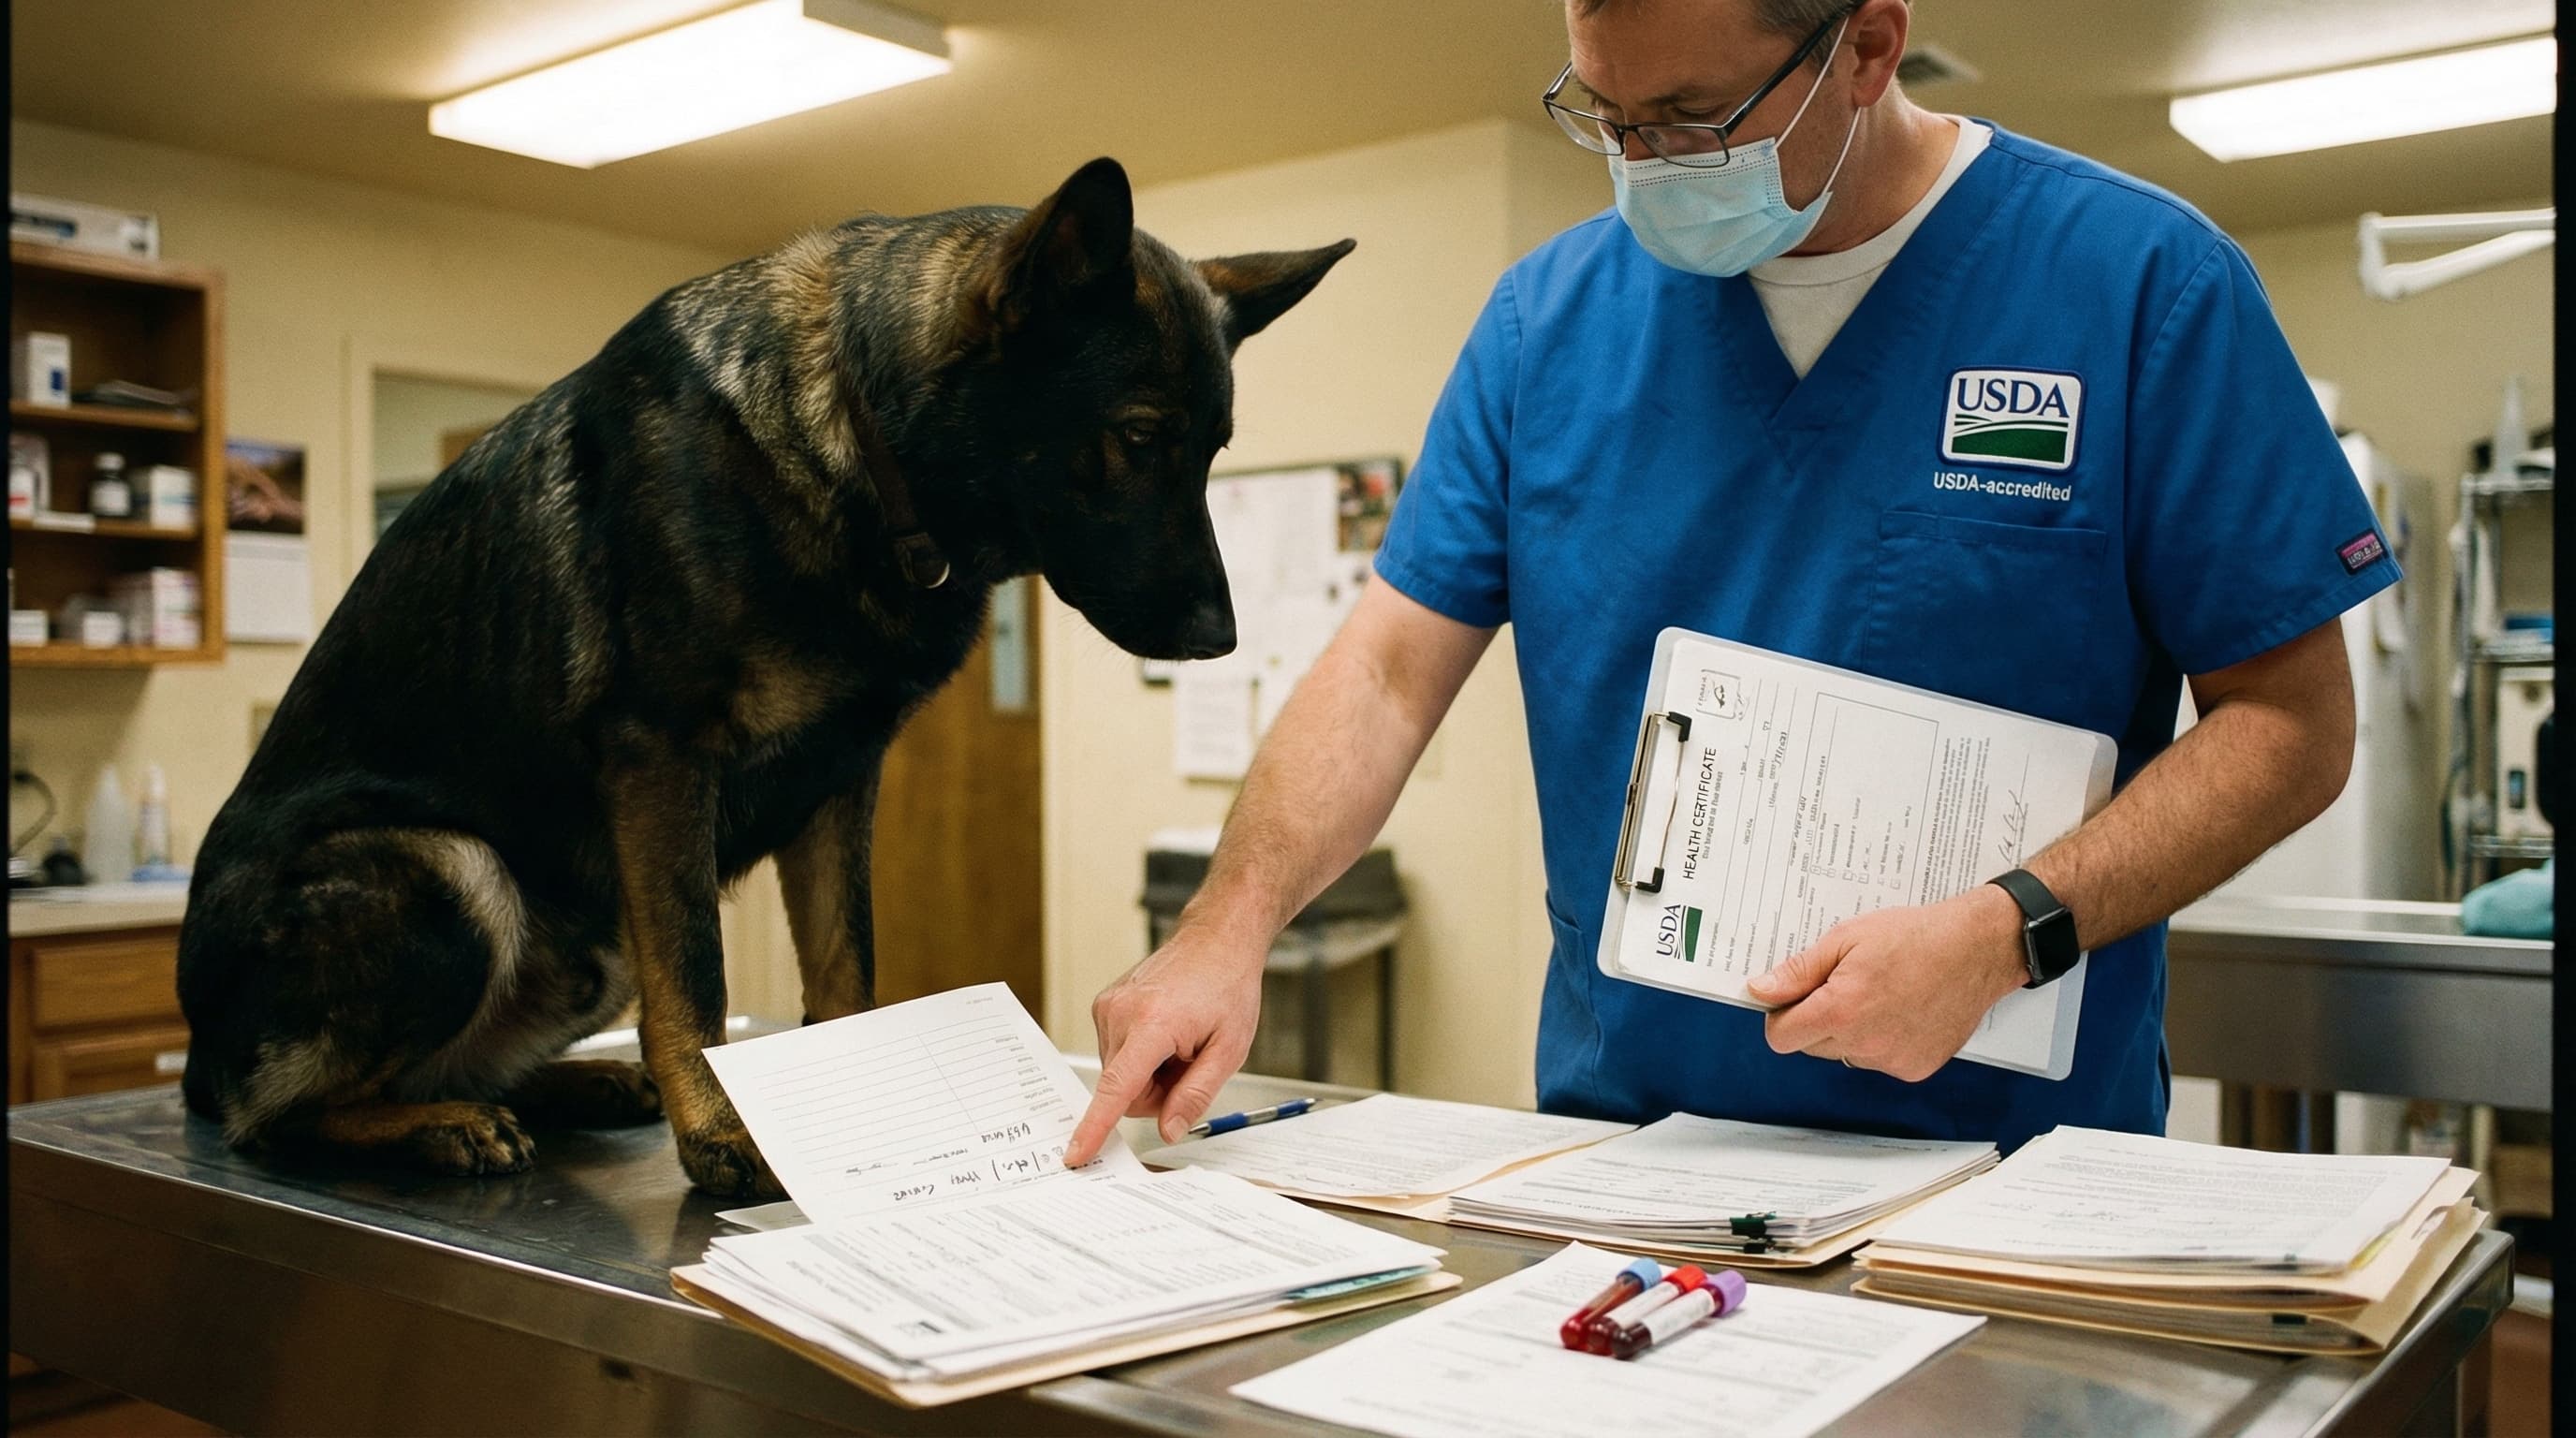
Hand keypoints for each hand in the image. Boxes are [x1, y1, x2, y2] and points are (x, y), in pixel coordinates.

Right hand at [1063, 923, 1265, 1165]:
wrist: (1216, 941)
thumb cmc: (1227, 987)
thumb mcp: (1229, 1050)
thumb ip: (1196, 1094)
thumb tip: (1168, 1129)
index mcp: (1152, 1024)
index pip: (1117, 1088)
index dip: (1095, 1127)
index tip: (1076, 1154)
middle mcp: (1120, 1013)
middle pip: (1124, 1089)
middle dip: (1157, 1091)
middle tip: (1189, 1064)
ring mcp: (1108, 1007)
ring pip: (1120, 1074)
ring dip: (1151, 1072)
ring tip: (1180, 1043)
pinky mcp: (1104, 1005)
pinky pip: (1117, 1053)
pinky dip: (1142, 1055)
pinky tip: (1166, 1033)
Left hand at [1744, 886, 2028, 1081]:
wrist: (1977, 949)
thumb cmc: (1916, 937)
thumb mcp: (1846, 939)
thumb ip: (1799, 971)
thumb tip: (1761, 990)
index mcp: (1840, 1011)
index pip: (1781, 1037)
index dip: (1781, 1015)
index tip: (1792, 997)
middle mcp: (1864, 1044)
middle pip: (1811, 1045)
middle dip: (1816, 1018)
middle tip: (1843, 984)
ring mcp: (1892, 1060)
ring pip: (1845, 1054)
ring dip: (1850, 1031)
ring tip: (1879, 993)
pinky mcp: (1915, 1068)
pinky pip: (1879, 1060)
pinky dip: (1881, 1040)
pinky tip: (1901, 1010)